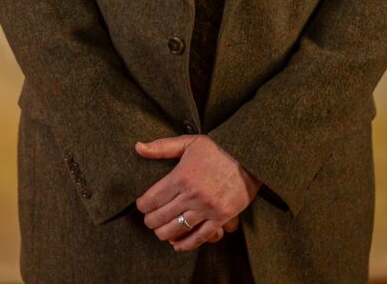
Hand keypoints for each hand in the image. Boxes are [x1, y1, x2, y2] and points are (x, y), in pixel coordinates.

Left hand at [135, 134, 260, 251]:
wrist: (248, 157)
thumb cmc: (218, 148)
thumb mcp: (190, 142)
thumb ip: (162, 147)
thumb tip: (138, 147)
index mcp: (182, 176)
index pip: (152, 199)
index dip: (142, 206)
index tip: (142, 205)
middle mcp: (192, 194)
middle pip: (161, 217)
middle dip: (151, 221)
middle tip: (150, 219)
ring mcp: (207, 208)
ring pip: (176, 230)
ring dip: (164, 233)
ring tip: (161, 230)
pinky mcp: (220, 218)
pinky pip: (199, 237)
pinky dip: (185, 244)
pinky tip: (177, 244)